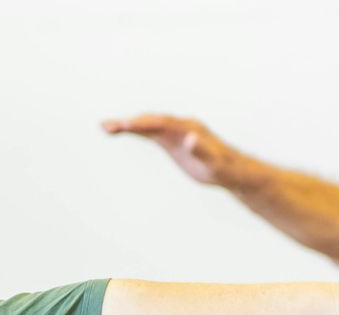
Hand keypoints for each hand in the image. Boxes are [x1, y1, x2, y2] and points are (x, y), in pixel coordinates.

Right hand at [101, 114, 237, 185]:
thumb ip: (202, 150)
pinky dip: (136, 130)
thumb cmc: (225, 169)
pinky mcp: (174, 140)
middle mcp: (181, 126)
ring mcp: (177, 132)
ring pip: (149, 124)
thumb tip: (189, 138)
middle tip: (105, 126)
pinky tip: (124, 130)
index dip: (141, 124)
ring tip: (105, 127)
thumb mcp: (214, 164)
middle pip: (151, 120)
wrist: (234, 170)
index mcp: (188, 129)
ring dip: (128, 124)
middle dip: (128, 122)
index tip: (122, 125)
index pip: (160, 123)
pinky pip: (152, 131)